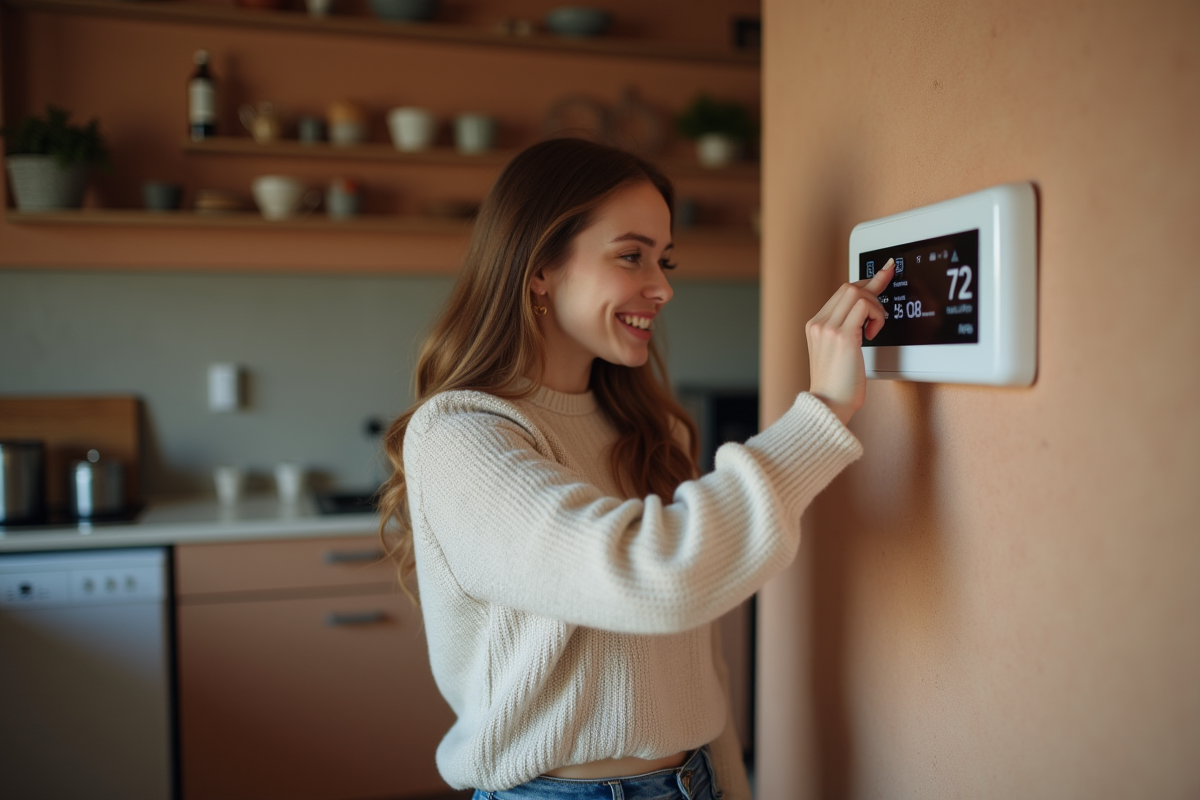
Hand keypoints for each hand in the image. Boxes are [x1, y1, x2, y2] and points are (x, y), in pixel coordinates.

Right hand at [806, 258, 893, 424]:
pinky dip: (876, 316)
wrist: (830, 405)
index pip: (841, 293)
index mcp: (815, 326)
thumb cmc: (837, 385)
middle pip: (849, 287)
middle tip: (888, 301)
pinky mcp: (842, 336)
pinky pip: (865, 307)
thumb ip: (845, 330)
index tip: (884, 272)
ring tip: (875, 328)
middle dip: (874, 289)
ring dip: (875, 306)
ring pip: (856, 292)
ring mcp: (827, 328)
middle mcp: (818, 324)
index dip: (865, 284)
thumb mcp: (836, 352)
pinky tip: (874, 333)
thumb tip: (867, 313)